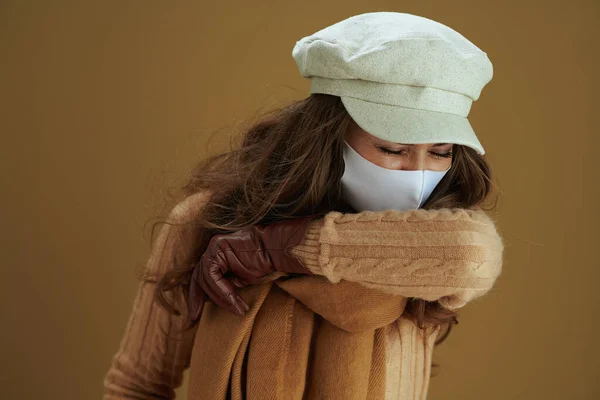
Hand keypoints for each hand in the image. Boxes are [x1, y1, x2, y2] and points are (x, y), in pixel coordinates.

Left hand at [188, 215, 319, 321]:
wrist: (276, 250)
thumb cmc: (263, 264)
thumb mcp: (240, 279)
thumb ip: (226, 285)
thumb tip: (215, 299)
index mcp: (216, 257)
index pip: (201, 277)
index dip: (196, 296)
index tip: (195, 314)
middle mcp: (212, 250)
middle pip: (199, 277)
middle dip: (197, 298)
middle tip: (195, 316)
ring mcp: (214, 246)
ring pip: (206, 278)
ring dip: (221, 297)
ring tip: (237, 308)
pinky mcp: (218, 246)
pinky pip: (213, 274)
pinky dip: (222, 290)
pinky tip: (234, 299)